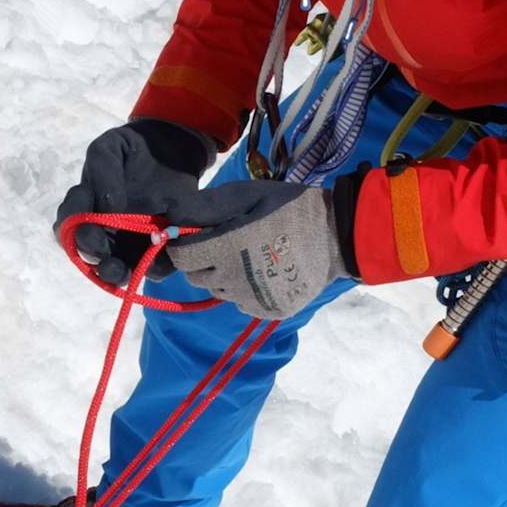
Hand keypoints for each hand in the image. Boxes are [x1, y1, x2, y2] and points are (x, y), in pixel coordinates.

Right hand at [54, 119, 214, 282]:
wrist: (170, 149)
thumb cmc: (133, 149)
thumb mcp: (110, 147)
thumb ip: (102, 171)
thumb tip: (107, 207)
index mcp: (85, 208)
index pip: (68, 227)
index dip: (74, 231)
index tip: (90, 227)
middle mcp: (102, 230)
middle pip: (88, 254)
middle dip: (95, 257)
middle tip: (105, 255)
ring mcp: (128, 242)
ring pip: (116, 268)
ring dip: (116, 272)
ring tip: (123, 271)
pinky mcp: (157, 248)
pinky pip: (153, 266)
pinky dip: (155, 267)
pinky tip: (160, 256)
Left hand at [164, 181, 345, 319]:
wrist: (336, 236)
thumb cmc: (288, 207)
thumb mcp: (247, 194)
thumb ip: (205, 205)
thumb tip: (170, 217)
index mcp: (228, 247)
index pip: (181, 257)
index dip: (183, 245)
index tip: (196, 235)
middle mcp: (236, 279)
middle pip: (196, 277)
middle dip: (202, 259)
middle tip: (227, 242)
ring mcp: (253, 299)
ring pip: (218, 290)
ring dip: (223, 275)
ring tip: (249, 255)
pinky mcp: (268, 311)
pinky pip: (240, 303)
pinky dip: (244, 290)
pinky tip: (264, 271)